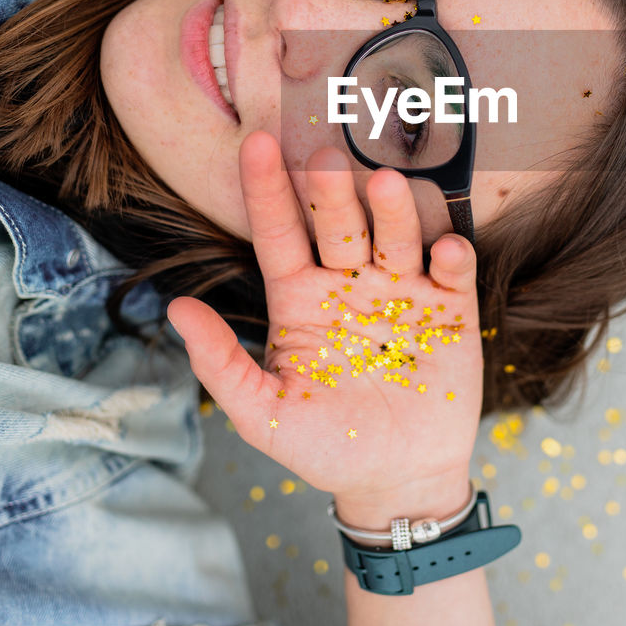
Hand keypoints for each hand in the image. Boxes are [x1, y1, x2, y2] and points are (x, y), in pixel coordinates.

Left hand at [166, 131, 483, 504]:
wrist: (397, 481)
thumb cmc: (325, 446)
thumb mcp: (262, 415)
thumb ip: (220, 364)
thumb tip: (175, 309)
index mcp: (299, 297)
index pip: (278, 232)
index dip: (266, 190)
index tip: (255, 145)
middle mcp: (349, 281)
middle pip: (338, 225)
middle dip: (329, 191)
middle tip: (324, 158)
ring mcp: (402, 291)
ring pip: (395, 237)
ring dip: (392, 211)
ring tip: (384, 183)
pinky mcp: (450, 309)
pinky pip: (451, 273)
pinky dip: (450, 257)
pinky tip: (444, 251)